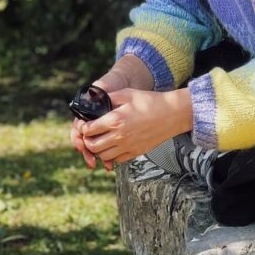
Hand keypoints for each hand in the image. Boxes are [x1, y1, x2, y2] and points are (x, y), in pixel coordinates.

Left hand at [77, 87, 192, 166]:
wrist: (172, 114)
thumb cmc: (150, 101)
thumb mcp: (127, 93)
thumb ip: (109, 98)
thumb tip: (95, 101)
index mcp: (115, 120)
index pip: (89, 130)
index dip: (83, 127)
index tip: (83, 124)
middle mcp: (120, 136)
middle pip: (93, 146)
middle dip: (87, 141)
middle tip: (89, 134)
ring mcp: (128, 146)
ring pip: (104, 157)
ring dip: (98, 149)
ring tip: (100, 140)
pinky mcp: (136, 153)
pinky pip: (117, 160)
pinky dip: (112, 155)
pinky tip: (113, 145)